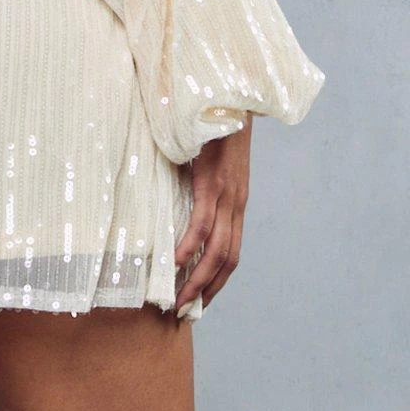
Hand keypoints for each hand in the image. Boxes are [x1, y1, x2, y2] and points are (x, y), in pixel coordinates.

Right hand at [173, 113, 251, 311]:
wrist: (232, 99)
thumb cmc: (217, 128)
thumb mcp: (213, 164)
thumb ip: (202, 186)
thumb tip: (179, 200)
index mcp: (236, 203)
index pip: (232, 254)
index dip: (218, 281)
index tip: (200, 302)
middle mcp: (236, 205)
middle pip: (226, 260)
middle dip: (207, 290)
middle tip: (185, 311)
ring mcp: (226, 195)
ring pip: (215, 248)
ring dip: (197, 277)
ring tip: (179, 297)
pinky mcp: (212, 182)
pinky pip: (201, 222)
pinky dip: (189, 244)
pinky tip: (175, 259)